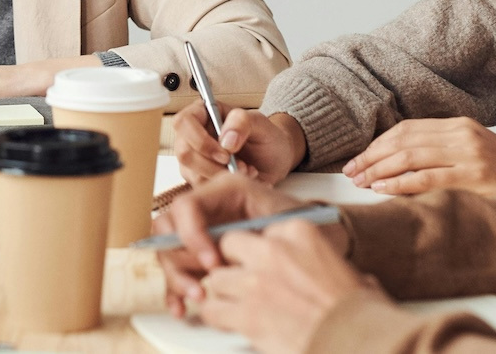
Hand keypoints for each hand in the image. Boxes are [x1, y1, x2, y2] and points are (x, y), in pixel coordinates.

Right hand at [155, 173, 340, 313]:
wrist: (326, 237)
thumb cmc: (310, 225)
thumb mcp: (286, 221)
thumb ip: (253, 232)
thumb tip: (222, 252)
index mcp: (225, 190)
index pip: (187, 206)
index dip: (192, 235)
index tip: (213, 263)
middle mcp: (209, 207)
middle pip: (169, 230)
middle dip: (179, 260)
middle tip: (200, 287)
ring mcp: (203, 231)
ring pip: (170, 252)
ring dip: (176, 278)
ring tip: (197, 298)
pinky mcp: (203, 254)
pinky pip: (179, 270)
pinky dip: (176, 289)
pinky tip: (182, 306)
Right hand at [172, 103, 306, 184]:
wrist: (274, 159)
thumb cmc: (265, 136)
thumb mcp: (260, 123)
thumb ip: (242, 122)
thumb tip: (225, 141)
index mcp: (202, 114)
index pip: (183, 122)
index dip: (200, 140)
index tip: (226, 154)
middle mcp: (192, 136)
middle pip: (184, 153)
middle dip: (213, 165)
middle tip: (240, 166)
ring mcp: (194, 158)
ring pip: (192, 174)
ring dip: (222, 177)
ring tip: (247, 171)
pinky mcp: (199, 178)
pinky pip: (203, 188)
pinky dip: (225, 188)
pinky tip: (243, 179)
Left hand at [194, 221, 389, 353]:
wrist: (361, 341)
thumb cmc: (361, 311)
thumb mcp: (344, 268)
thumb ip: (317, 259)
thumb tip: (316, 269)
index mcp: (299, 232)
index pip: (259, 231)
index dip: (258, 251)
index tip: (262, 264)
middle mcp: (273, 251)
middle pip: (229, 247)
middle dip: (233, 266)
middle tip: (243, 283)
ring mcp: (256, 282)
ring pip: (216, 280)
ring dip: (223, 294)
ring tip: (236, 306)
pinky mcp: (247, 314)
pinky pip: (213, 309)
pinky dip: (218, 317)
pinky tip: (230, 322)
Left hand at [342, 117, 495, 195]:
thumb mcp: (473, 155)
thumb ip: (441, 153)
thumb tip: (394, 165)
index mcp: (460, 125)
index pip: (407, 129)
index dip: (377, 144)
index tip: (357, 158)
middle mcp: (463, 135)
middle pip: (403, 140)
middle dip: (371, 156)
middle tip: (350, 171)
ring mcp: (470, 155)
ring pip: (411, 156)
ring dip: (379, 170)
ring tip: (360, 181)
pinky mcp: (475, 176)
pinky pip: (428, 178)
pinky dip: (401, 183)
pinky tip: (383, 188)